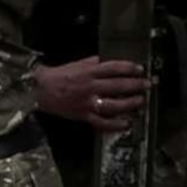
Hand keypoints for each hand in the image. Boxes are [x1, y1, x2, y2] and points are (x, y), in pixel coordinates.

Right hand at [35, 57, 149, 136]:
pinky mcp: (82, 115)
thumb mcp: (78, 64)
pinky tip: (126, 123)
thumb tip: (114, 63)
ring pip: (113, 104)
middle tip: (147, 85)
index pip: (114, 68)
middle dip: (136, 85)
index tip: (140, 69)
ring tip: (140, 101)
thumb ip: (96, 63)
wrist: (39, 90)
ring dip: (130, 103)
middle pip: (118, 86)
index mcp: (89, 72)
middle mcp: (90, 87)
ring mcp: (86, 103)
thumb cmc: (59, 76)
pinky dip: (115, 124)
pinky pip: (101, 122)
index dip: (130, 68)